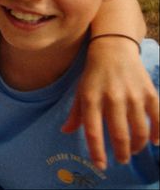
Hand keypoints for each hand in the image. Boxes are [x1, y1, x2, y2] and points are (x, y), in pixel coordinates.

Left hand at [62, 38, 158, 169]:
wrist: (112, 48)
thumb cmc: (93, 74)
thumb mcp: (80, 91)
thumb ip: (75, 113)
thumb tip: (65, 132)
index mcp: (91, 98)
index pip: (93, 131)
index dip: (97, 152)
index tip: (101, 166)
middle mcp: (112, 98)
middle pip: (119, 135)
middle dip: (121, 153)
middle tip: (121, 159)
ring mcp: (132, 95)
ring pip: (139, 131)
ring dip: (137, 146)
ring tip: (133, 150)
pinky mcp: (149, 92)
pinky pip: (158, 119)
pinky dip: (158, 134)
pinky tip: (155, 142)